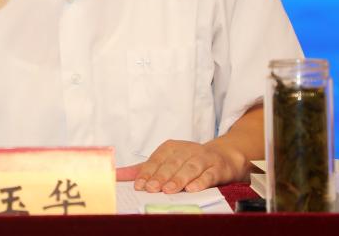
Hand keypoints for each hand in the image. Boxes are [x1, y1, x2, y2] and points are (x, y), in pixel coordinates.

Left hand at [117, 138, 246, 193]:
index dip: (147, 173)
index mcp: (170, 148)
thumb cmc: (188, 161)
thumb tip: (116, 175)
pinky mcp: (217, 167)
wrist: (222, 156)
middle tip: (152, 189)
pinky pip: (209, 174)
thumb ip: (141, 170)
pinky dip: (201, 181)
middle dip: (161, 176)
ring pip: (190, 167)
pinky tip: (193, 188)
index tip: (138, 186)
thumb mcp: (165, 162)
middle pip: (172, 163)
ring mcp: (202, 158)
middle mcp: (186, 150)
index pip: (156, 160)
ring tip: (169, 190)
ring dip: (179, 178)